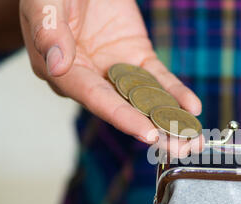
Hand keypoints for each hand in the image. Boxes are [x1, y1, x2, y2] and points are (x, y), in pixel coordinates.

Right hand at [20, 0, 202, 156]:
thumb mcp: (46, 3)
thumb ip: (49, 31)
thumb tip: (57, 64)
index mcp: (63, 71)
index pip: (96, 99)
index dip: (122, 118)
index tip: (148, 134)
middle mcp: (92, 78)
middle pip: (125, 110)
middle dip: (155, 132)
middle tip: (181, 150)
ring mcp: (118, 71)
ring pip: (146, 101)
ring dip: (171, 121)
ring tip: (194, 140)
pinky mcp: (137, 59)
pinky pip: (159, 79)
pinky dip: (176, 94)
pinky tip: (192, 107)